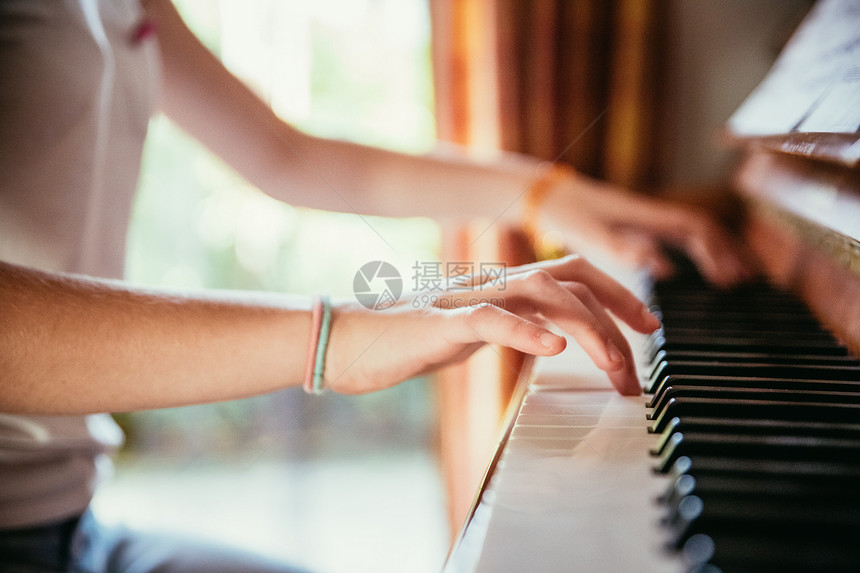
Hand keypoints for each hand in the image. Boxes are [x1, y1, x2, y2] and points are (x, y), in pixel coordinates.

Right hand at [323, 255, 659, 395]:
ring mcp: (468, 298)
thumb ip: (507, 327)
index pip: (572, 275)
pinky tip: (555, 346)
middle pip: (571, 276)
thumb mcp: (470, 334)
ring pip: (543, 293)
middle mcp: (492, 283)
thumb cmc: (403, 341)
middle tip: (647, 347)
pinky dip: (526, 330)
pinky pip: (491, 320)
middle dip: (618, 310)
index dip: (616, 295)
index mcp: (501, 286)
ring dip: (588, 328)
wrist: (345, 340)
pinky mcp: (441, 322)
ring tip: (615, 366)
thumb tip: (544, 336)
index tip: (647, 326)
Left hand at [541, 171, 754, 287]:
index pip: (696, 228)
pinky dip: (687, 252)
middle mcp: (649, 214)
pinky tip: (685, 271)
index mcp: (646, 214)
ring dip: (711, 252)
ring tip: (730, 278)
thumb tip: (666, 267)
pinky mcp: (630, 226)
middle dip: (726, 251)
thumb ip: (626, 249)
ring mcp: (641, 219)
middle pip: (701, 229)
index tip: (730, 277)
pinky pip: (670, 237)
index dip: (718, 251)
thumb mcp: (591, 234)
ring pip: (688, 232)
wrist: (541, 194)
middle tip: (745, 280)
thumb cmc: (564, 212)